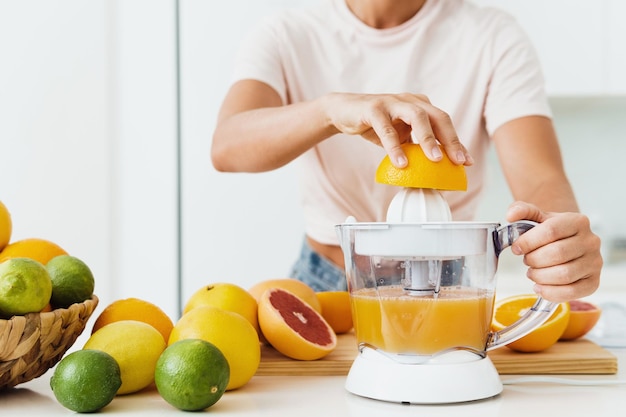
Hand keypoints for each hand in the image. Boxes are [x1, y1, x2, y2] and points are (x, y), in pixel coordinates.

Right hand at [324, 92, 472, 167]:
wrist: (344, 112)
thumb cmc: (375, 125)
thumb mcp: (399, 136)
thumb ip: (415, 146)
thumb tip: (432, 170)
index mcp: (420, 105)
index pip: (444, 123)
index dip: (456, 142)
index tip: (466, 162)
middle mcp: (410, 100)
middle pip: (437, 117)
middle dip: (450, 140)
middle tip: (458, 161)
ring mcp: (392, 102)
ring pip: (417, 117)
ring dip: (428, 139)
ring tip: (435, 160)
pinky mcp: (373, 108)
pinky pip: (387, 129)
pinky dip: (395, 147)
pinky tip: (401, 163)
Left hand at [506, 201, 601, 301]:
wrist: (567, 242)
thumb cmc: (551, 231)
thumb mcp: (537, 217)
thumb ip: (522, 210)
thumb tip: (511, 215)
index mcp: (578, 221)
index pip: (551, 230)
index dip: (529, 241)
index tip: (516, 248)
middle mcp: (591, 241)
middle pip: (557, 254)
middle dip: (534, 260)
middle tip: (526, 261)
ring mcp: (594, 263)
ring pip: (564, 274)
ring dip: (540, 276)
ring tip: (532, 272)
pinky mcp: (593, 282)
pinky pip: (572, 292)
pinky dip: (550, 292)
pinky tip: (539, 286)